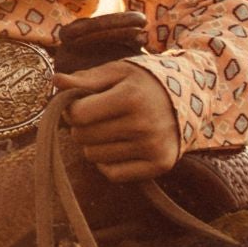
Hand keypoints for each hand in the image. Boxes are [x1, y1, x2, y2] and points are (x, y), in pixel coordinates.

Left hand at [53, 61, 179, 182]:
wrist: (191, 97)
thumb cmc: (145, 82)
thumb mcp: (117, 72)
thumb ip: (86, 78)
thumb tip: (56, 81)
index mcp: (131, 97)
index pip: (78, 115)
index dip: (72, 110)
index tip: (81, 104)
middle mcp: (143, 124)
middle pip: (83, 137)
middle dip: (82, 127)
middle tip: (96, 118)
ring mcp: (153, 147)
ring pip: (94, 157)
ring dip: (95, 144)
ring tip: (110, 130)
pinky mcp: (160, 165)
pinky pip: (113, 174)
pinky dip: (108, 163)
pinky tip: (119, 147)